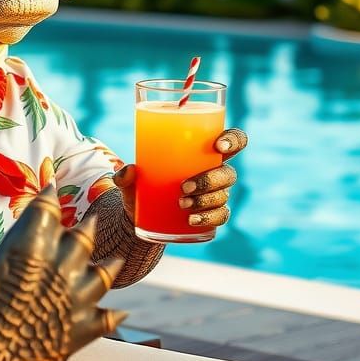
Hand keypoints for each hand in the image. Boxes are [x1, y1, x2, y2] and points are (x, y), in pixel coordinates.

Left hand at [113, 128, 246, 228]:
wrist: (140, 214)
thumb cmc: (143, 184)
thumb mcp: (132, 178)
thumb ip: (126, 175)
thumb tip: (128, 171)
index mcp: (203, 152)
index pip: (232, 141)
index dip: (233, 140)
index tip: (218, 145)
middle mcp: (214, 171)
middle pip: (228, 173)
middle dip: (210, 180)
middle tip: (184, 186)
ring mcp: (215, 194)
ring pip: (223, 195)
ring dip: (205, 200)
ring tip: (181, 204)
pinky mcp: (211, 214)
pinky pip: (220, 216)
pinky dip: (208, 217)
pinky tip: (191, 220)